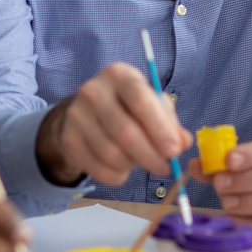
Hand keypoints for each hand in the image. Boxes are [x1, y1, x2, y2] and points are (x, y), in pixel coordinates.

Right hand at [36, 63, 191, 187]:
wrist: (86, 114)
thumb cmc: (128, 107)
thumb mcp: (152, 106)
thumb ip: (170, 123)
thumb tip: (183, 142)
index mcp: (120, 75)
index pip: (141, 100)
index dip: (160, 129)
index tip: (174, 150)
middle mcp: (94, 91)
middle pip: (126, 132)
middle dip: (151, 156)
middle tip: (166, 168)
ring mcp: (77, 115)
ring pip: (112, 154)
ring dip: (134, 165)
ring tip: (143, 162)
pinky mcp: (68, 139)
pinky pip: (98, 169)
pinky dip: (118, 175)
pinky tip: (124, 168)